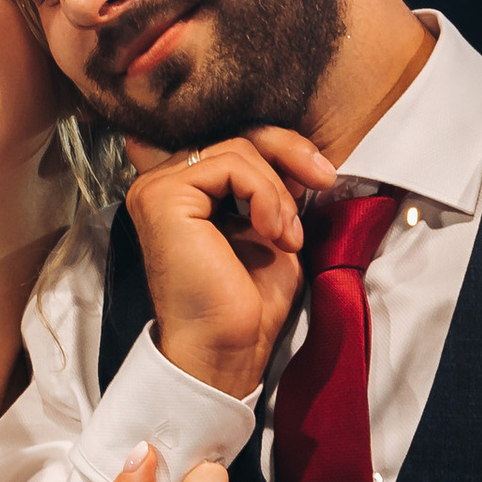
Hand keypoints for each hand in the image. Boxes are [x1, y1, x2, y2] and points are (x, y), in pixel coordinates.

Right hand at [126, 127, 338, 395]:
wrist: (228, 349)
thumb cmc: (249, 302)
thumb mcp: (270, 227)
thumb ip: (268, 187)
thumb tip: (288, 147)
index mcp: (182, 190)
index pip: (231, 138)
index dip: (277, 146)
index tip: (316, 177)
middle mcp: (161, 182)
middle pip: (236, 133)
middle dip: (290, 152)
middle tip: (324, 180)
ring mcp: (157, 187)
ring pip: (238, 147)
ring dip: (278, 191)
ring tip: (286, 236)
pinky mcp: (164, 196)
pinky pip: (232, 165)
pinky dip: (266, 196)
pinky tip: (272, 233)